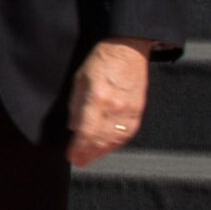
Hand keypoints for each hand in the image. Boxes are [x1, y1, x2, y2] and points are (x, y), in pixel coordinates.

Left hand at [67, 39, 151, 166]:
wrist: (127, 48)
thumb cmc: (101, 61)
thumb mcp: (79, 81)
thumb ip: (76, 106)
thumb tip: (74, 127)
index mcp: (98, 99)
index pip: (86, 133)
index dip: (78, 149)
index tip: (72, 157)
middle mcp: (115, 107)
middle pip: (101, 140)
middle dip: (88, 155)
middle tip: (79, 161)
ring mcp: (129, 110)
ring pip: (115, 140)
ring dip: (102, 152)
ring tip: (91, 157)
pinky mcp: (139, 110)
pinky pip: (128, 134)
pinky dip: (116, 144)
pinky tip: (108, 147)